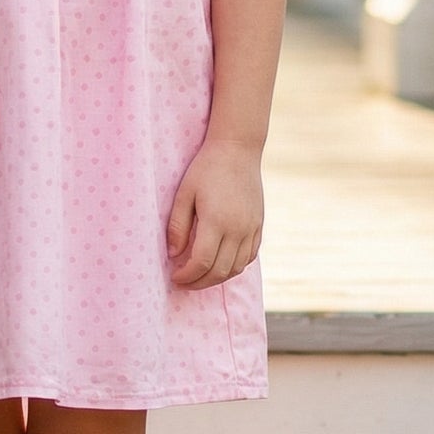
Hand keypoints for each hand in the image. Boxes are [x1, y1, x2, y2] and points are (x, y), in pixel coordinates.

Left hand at [166, 138, 263, 289]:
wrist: (238, 150)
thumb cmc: (205, 169)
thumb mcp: (184, 194)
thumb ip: (178, 227)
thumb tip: (174, 255)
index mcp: (217, 221)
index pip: (202, 262)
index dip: (187, 276)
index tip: (174, 277)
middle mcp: (238, 229)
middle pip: (220, 271)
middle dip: (199, 283)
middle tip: (183, 282)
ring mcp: (252, 228)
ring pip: (236, 268)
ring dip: (217, 278)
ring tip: (199, 276)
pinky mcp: (259, 225)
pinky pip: (249, 257)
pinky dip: (234, 266)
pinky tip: (219, 264)